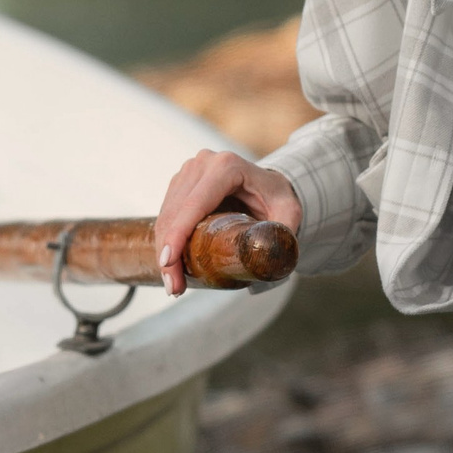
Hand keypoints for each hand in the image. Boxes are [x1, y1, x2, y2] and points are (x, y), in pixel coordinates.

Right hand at [154, 149, 303, 294]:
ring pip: (166, 214)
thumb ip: (284, 234)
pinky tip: (172, 264)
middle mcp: (203, 164)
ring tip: (173, 282)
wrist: (270, 185)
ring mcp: (189, 171)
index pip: (194, 205)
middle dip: (168, 253)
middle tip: (174, 288)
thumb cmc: (279, 198)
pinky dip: (166, 240)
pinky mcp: (181, 182)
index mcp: (227, 167)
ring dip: (163, 250)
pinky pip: (166, 213)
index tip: (168, 264)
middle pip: (175, 213)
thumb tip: (271, 260)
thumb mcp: (289, 214)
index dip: (177, 235)